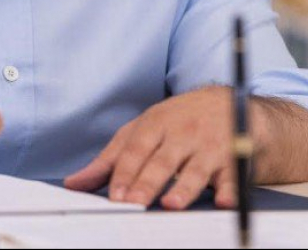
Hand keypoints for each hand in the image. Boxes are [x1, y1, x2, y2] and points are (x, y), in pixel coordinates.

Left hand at [64, 87, 235, 209]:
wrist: (228, 103)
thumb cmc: (177, 121)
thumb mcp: (142, 131)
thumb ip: (110, 160)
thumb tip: (74, 183)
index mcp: (155, 125)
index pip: (136, 150)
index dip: (125, 173)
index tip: (115, 195)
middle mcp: (182, 134)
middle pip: (163, 161)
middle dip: (148, 182)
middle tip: (135, 202)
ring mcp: (209, 146)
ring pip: (196, 169)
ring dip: (185, 187)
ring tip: (171, 203)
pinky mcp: (234, 159)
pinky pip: (233, 176)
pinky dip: (230, 189)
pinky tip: (224, 200)